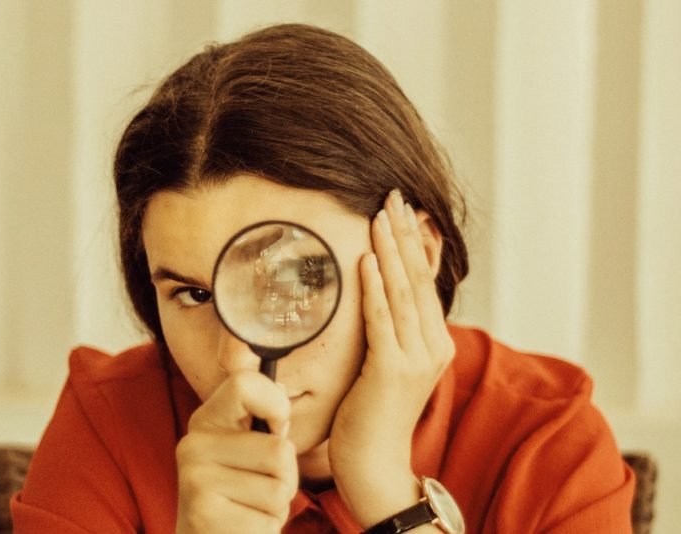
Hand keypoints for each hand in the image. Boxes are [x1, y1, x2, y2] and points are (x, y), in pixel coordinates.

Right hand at [175, 370, 297, 533]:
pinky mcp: (203, 516)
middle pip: (280, 450)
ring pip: (280, 488)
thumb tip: (282, 388)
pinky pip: (270, 521)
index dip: (277, 405)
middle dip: (287, 476)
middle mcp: (193, 444)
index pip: (245, 383)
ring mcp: (194, 480)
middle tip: (262, 489)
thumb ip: (265, 420)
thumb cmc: (238, 495)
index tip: (277, 430)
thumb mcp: (247, 450)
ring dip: (278, 506)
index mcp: (206, 420)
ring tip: (251, 509)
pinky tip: (244, 527)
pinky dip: (267, 530)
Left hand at [328, 189, 454, 527]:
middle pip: (418, 279)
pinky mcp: (392, 371)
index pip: (425, 283)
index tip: (404, 211)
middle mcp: (434, 346)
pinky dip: (374, 287)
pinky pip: (383, 319)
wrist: (375, 464)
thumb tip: (383, 292)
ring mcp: (417, 359)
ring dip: (389, 250)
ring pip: (403, 292)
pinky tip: (365, 260)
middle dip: (404, 235)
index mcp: (436, 343)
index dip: (414, 244)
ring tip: (380, 215)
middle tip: (393, 197)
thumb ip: (395, 331)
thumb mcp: (392, 365)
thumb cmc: (374, 413)